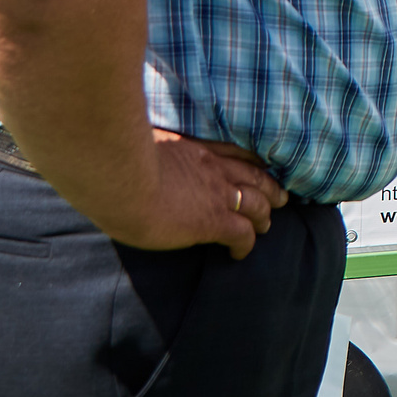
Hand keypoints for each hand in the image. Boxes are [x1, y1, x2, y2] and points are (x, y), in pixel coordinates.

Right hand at [98, 130, 287, 259]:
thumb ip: (148, 147)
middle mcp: (213, 169)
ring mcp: (217, 195)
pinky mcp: (212, 221)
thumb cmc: (116, 159)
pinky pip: (242, 234)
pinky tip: (240, 254)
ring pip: (257, 205)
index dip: (251, 162)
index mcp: (196, 150)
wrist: (120, 177)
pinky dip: (246, 244)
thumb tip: (132, 148)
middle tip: (280, 196)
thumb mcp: (139, 142)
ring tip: (266, 226)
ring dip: (264, 216)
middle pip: (255, 176)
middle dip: (270, 188)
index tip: (259, 167)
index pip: (234, 152)